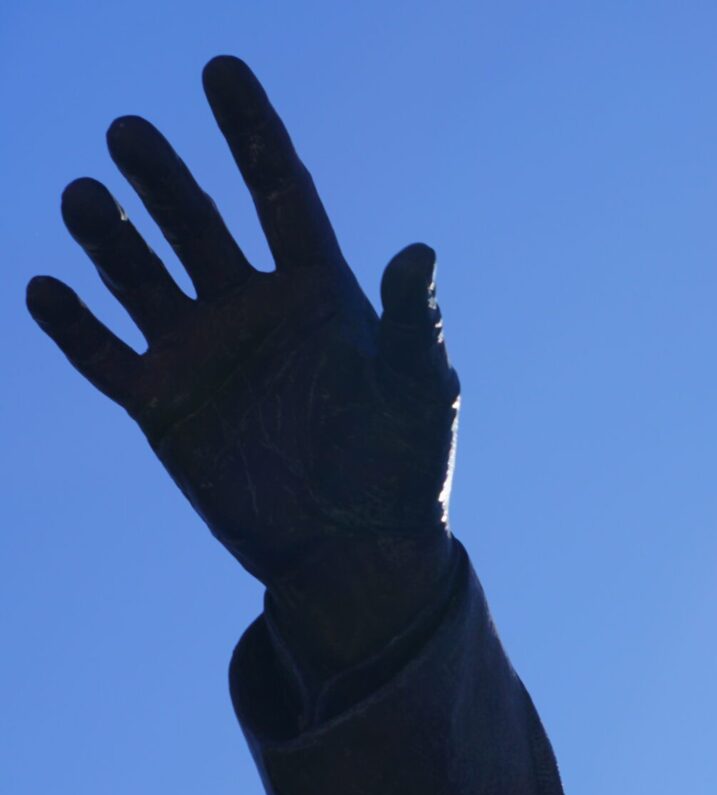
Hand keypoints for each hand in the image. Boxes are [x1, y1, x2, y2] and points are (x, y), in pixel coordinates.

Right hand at [25, 55, 457, 678]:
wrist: (356, 552)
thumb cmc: (404, 472)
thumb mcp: (420, 392)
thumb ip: (418, 324)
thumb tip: (419, 250)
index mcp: (319, 293)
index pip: (278, 191)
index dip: (250, 130)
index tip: (219, 68)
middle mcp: (252, 309)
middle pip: (197, 221)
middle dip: (163, 176)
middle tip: (130, 132)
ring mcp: (202, 353)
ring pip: (140, 274)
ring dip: (110, 236)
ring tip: (84, 194)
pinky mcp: (163, 405)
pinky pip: (104, 355)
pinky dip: (73, 325)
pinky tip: (45, 287)